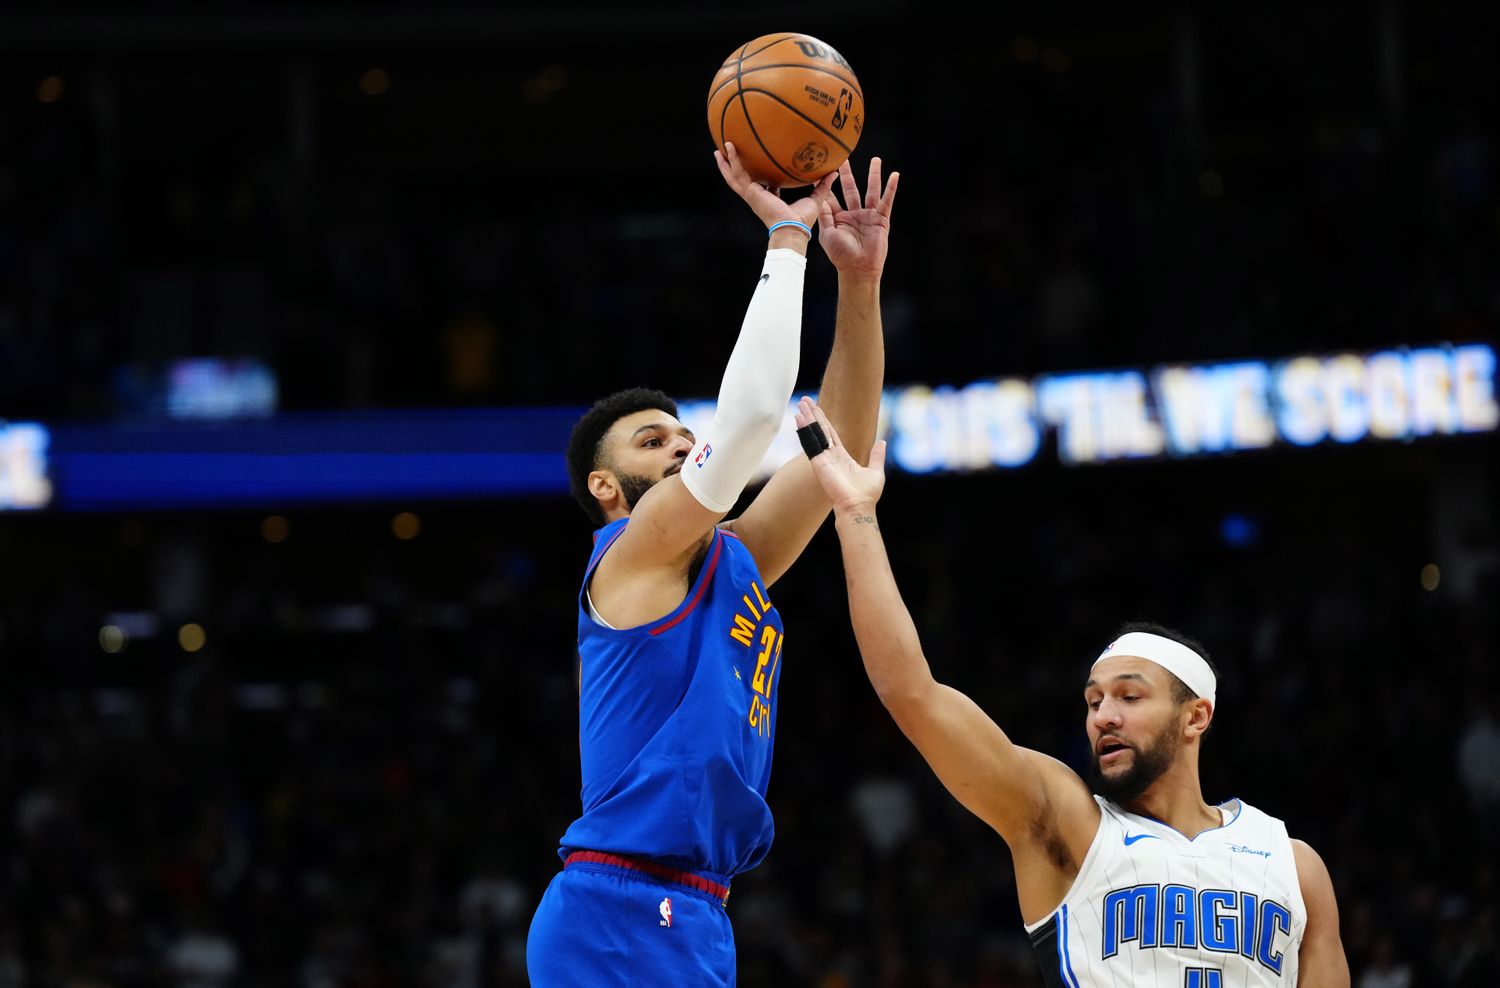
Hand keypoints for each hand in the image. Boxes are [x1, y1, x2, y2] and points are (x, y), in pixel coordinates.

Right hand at [716, 142, 836, 231]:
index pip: (765, 187)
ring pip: (734, 176)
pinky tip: (727, 148)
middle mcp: (759, 197)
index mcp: (771, 200)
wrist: (791, 229)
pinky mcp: (749, 193)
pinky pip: (737, 174)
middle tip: (730, 156)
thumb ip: (823, 185)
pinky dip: (731, 161)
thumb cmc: (802, 221)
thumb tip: (834, 172)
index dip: (763, 178)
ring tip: (719, 149)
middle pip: (744, 180)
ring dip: (726, 163)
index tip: (761, 167)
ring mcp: (751, 195)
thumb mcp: (815, 199)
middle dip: (737, 168)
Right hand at [795, 396, 886, 511]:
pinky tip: (799, 419)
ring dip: (807, 419)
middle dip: (813, 415)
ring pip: (814, 434)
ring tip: (801, 404)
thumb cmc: (867, 494)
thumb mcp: (876, 471)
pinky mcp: (819, 463)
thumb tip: (882, 442)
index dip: (824, 421)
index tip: (817, 409)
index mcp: (842, 457)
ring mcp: (823, 459)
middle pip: (820, 430)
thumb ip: (877, 456)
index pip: (831, 434)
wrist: (859, 507)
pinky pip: (811, 444)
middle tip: (804, 401)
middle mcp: (830, 456)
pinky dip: (805, 431)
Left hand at [817, 156, 898, 278]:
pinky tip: (894, 175)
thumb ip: (824, 215)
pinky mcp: (881, 219)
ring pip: (871, 191)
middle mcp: (854, 214)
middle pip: (851, 189)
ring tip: (876, 160)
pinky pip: (887, 201)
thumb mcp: (828, 233)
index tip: (821, 169)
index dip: (827, 184)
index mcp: (839, 218)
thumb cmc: (841, 255)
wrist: (858, 269)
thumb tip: (819, 196)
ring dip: (874, 175)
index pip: (832, 196)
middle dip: (847, 174)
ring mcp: (868, 216)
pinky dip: (891, 188)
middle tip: (843, 157)